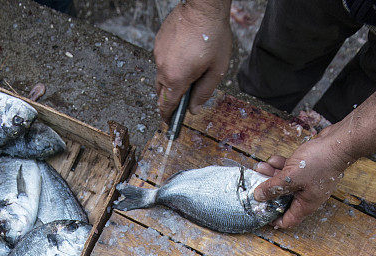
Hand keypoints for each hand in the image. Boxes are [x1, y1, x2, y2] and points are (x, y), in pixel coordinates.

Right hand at [154, 1, 231, 122]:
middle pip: (161, 93)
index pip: (166, 106)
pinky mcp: (158, 43)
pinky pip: (162, 60)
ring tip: (188, 71)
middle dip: (169, 99)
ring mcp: (158, 54)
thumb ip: (204, 92)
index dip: (168, 117)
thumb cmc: (213, 36)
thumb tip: (193, 109)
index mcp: (176, 79)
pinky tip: (184, 55)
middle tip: (181, 100)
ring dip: (171, 80)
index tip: (169, 123)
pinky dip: (170, 63)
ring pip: (161, 76)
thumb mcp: (216, 70)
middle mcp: (163, 68)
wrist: (203, 7)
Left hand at [253, 125, 353, 228]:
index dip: (273, 218)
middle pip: (283, 199)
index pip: (288, 220)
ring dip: (272, 176)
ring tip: (260, 167)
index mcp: (306, 204)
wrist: (340, 141)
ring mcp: (308, 182)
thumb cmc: (320, 161)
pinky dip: (281, 166)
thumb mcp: (291, 177)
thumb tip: (258, 196)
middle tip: (256, 185)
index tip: (261, 211)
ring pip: (285, 183)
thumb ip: (274, 188)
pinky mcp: (308, 169)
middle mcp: (307, 195)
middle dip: (268, 192)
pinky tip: (272, 160)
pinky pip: (291, 172)